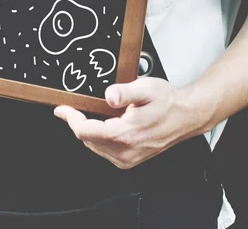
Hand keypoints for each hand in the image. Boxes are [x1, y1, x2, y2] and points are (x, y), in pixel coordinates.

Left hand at [54, 77, 202, 168]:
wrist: (186, 116)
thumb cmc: (168, 102)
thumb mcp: (146, 88)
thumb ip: (124, 92)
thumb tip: (109, 95)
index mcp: (125, 135)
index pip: (84, 131)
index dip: (70, 118)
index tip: (61, 108)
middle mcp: (125, 152)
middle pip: (86, 139)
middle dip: (79, 121)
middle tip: (78, 105)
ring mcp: (127, 158)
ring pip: (94, 145)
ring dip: (90, 129)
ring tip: (98, 112)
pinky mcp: (129, 159)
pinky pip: (104, 149)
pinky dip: (99, 136)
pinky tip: (108, 123)